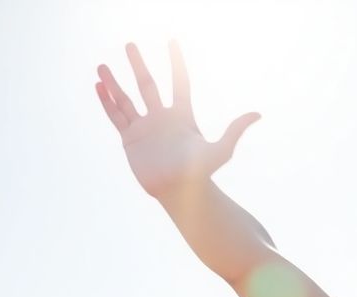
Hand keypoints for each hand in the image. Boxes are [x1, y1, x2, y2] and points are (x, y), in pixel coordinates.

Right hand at [94, 40, 260, 199]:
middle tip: (129, 45)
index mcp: (182, 116)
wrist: (179, 192)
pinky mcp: (130, 139)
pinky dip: (107, 102)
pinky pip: (116, 116)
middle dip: (138, 65)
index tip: (172, 43)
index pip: (179, 82)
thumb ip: (235, 130)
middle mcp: (162, 118)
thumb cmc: (201, 173)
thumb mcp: (221, 150)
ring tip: (101, 65)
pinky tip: (98, 86)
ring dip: (114, 83)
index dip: (176, 63)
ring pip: (126, 99)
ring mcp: (145, 128)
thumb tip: (257, 113)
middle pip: (148, 85)